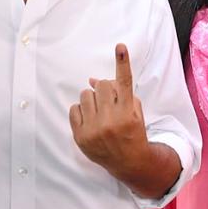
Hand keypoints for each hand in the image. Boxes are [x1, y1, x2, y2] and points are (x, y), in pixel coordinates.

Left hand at [69, 44, 147, 175]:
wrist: (129, 161)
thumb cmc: (133, 131)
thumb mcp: (134, 111)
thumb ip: (118, 93)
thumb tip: (93, 79)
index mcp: (128, 112)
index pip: (124, 82)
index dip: (122, 62)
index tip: (120, 47)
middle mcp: (111, 120)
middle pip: (101, 85)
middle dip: (105, 90)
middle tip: (110, 101)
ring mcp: (94, 129)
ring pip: (85, 94)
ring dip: (92, 99)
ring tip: (99, 111)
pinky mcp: (81, 137)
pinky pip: (73, 109)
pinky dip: (81, 111)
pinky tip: (90, 119)